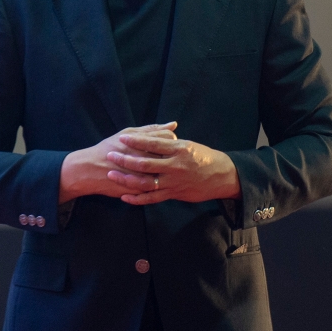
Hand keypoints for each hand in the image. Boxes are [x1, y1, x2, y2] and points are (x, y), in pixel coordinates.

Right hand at [58, 123, 177, 203]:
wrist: (89, 170)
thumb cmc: (108, 149)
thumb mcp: (128, 134)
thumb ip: (151, 129)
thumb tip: (173, 125)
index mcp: (140, 142)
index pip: (167, 139)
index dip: (170, 141)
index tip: (166, 144)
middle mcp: (142, 158)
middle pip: (167, 156)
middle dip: (168, 156)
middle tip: (163, 157)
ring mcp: (141, 176)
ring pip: (163, 175)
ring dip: (163, 172)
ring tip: (159, 169)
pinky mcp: (137, 190)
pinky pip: (155, 189)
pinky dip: (158, 185)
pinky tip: (155, 181)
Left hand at [105, 133, 240, 204]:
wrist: (221, 176)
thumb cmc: (203, 157)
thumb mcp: (188, 144)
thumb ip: (170, 140)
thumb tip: (156, 132)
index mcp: (179, 149)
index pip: (153, 144)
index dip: (136, 141)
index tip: (122, 138)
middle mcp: (175, 166)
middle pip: (146, 163)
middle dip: (126, 159)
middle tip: (110, 155)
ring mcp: (174, 181)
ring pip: (146, 182)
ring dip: (127, 179)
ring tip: (112, 175)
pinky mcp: (174, 194)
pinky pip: (152, 198)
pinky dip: (137, 198)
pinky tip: (124, 196)